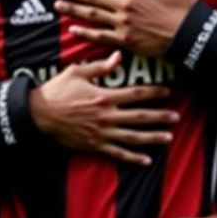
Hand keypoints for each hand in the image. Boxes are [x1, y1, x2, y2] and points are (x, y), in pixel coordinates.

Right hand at [29, 50, 178, 165]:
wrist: (39, 114)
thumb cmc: (57, 90)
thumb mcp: (77, 72)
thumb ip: (100, 66)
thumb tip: (119, 56)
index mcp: (104, 96)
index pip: (136, 94)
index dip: (154, 92)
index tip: (168, 91)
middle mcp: (107, 115)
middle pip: (140, 116)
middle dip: (160, 116)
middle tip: (177, 117)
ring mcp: (102, 132)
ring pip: (133, 136)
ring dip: (152, 137)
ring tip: (168, 138)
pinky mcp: (94, 144)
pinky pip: (117, 153)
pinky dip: (132, 158)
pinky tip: (145, 160)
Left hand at [53, 0, 196, 56]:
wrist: (192, 35)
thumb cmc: (185, 8)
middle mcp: (125, 6)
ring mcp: (123, 24)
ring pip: (92, 16)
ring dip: (73, 10)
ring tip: (58, 6)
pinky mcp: (126, 41)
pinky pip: (101, 36)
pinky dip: (86, 33)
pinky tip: (73, 29)